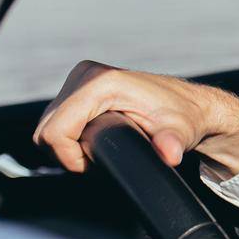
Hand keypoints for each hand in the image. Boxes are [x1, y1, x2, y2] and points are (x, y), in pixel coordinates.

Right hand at [32, 60, 238, 175]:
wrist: (191, 106)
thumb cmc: (185, 119)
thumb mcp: (180, 133)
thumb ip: (172, 143)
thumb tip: (170, 152)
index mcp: (102, 82)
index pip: (56, 130)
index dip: (69, 156)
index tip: (94, 165)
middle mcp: (87, 74)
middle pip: (47, 129)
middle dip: (69, 152)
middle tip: (102, 157)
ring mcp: (81, 77)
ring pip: (49, 125)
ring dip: (69, 144)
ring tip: (102, 147)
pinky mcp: (79, 85)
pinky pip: (57, 119)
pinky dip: (70, 135)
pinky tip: (96, 136)